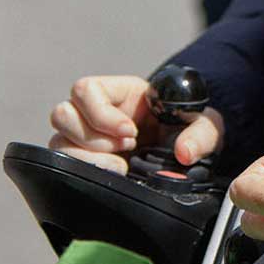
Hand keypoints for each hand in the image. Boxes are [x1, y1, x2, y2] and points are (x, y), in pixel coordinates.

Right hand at [47, 73, 225, 175]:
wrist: (186, 154)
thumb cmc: (191, 131)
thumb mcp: (205, 128)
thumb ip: (200, 135)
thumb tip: (184, 152)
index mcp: (121, 92)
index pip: (86, 90)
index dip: (101, 113)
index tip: (130, 133)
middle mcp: (97, 111)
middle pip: (63, 113)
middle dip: (92, 137)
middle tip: (125, 149)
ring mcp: (87, 137)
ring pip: (58, 140)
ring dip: (85, 156)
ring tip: (120, 164)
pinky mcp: (85, 160)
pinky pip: (63, 163)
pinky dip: (82, 171)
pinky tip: (112, 174)